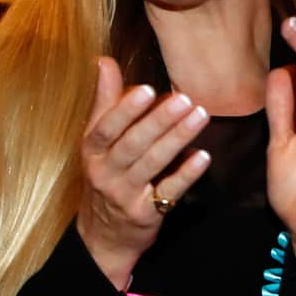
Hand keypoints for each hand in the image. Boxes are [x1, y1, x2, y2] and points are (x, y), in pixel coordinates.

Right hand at [76, 57, 210, 288]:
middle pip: (132, 144)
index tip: (147, 89)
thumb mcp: (96, 141)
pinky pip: (168, 192)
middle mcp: (104, 172)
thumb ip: (105, 101)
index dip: (125, 109)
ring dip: (177, 139)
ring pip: (152, 164)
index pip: (106, 128)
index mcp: (91, 150)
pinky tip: (203, 156)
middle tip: (185, 98)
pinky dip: (186, 174)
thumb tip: (105, 61)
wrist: (103, 234)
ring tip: (200, 116)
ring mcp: (124, 194)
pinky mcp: (146, 214)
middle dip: (158, 121)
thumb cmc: (105, 175)